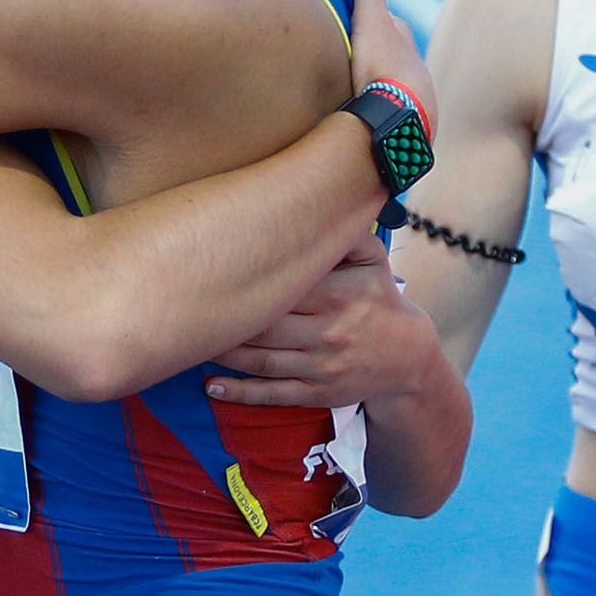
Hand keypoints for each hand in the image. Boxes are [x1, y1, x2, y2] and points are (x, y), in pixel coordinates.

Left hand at [206, 236, 429, 406]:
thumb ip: (345, 233)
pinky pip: (273, 395)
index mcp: (338, 295)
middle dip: (227, 320)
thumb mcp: (373, 260)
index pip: (286, 289)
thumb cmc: (377, 298)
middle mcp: (329, 332)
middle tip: (188, 308)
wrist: (407, 357)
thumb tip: (317, 200)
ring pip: (263, 362)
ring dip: (224, 355)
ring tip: (190, 342)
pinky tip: (211, 386)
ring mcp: (321, 367)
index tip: (212, 273)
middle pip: (267, 327)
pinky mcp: (316, 394)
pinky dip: (240, 393)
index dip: (248, 283)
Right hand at [349, 0, 436, 135]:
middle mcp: (414, 67)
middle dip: (377, 54)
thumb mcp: (370, 20)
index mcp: (404, 42)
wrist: (399, 117)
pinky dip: (383, 109)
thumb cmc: (383, 66)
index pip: (388, 23)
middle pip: (393, 55)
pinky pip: (392, 111)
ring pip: (395, 84)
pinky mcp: (407, 123)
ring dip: (381, 85)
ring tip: (360, 91)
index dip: (372, 20)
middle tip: (354, 57)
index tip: (356, 21)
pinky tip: (372, 117)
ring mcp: (413, 96)